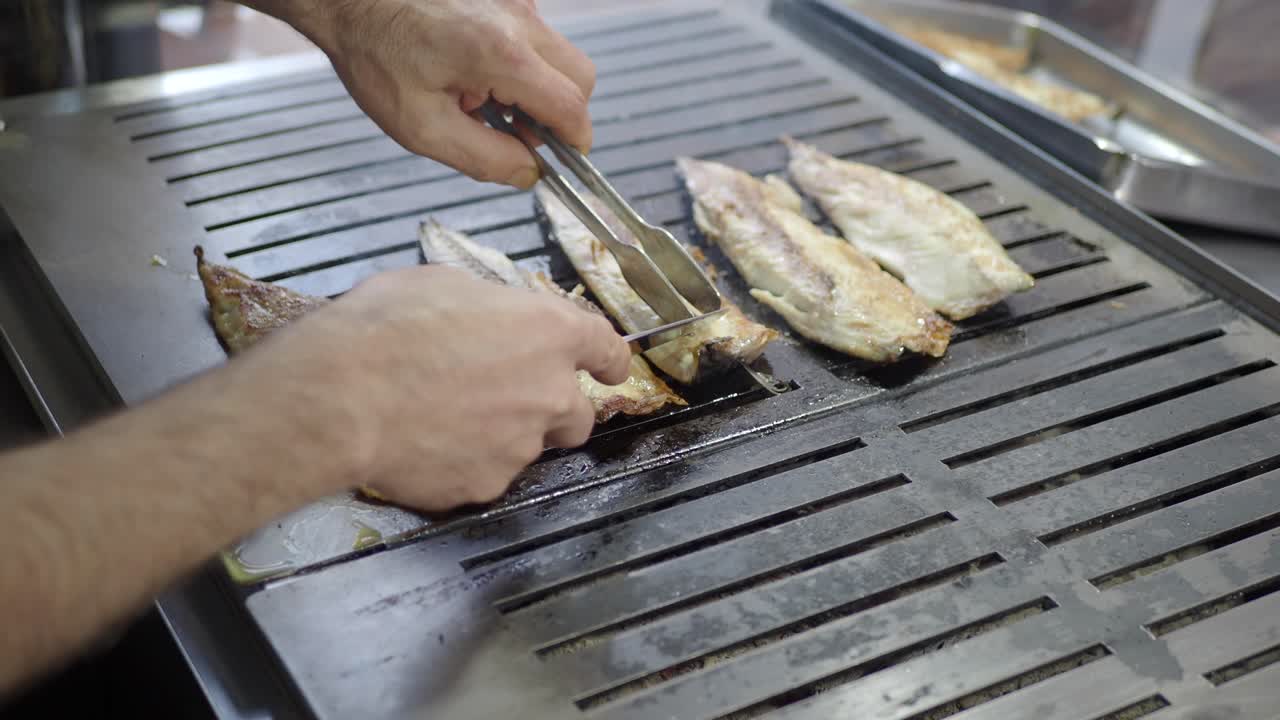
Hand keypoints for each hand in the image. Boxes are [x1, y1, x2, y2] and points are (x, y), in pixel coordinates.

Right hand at [231, 265, 629, 510]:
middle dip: (554, 411)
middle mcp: (548, 391)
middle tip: (507, 400)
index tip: (610, 367)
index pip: (605, 347)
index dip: (610, 359)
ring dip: (501, 435)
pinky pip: (483, 474)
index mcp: (547, 332)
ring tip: (445, 419)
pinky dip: (463, 464)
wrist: (341, 395)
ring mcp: (520, 445)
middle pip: (577, 414)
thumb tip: (481, 317)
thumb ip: (485, 308)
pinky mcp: (486, 484)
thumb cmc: (384, 328)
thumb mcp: (441, 285)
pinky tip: (425, 446)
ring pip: (527, 446)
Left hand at [256, 0, 594, 188]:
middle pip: (581, 76)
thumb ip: (485, 158)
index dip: (574, 142)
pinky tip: (477, 73)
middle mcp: (518, 20)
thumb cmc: (376, 55)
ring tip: (486, 100)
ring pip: (560, 55)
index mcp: (502, 55)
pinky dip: (522, 63)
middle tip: (519, 132)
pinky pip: (535, 36)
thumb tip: (529, 173)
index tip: (564, 160)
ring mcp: (514, 1)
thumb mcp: (423, 128)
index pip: (572, 106)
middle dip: (562, 113)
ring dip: (539, 87)